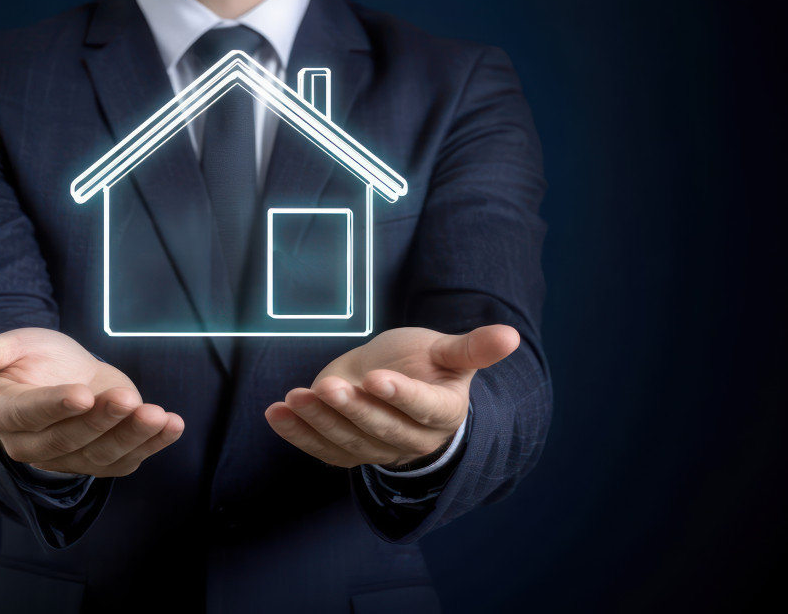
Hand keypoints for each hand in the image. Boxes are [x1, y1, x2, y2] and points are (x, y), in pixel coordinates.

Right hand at [0, 328, 184, 477]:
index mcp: (7, 414)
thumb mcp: (10, 347)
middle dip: (102, 420)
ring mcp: (70, 456)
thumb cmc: (32, 360)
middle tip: (128, 398)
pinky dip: (152, 446)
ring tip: (161, 416)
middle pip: (69, 438)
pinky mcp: (101, 458)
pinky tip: (172, 427)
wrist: (62, 376)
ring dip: (134, 436)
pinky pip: (126, 460)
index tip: (82, 394)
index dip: (55, 406)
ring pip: (101, 454)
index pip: (30, 414)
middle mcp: (35, 444)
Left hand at [264, 325, 519, 468]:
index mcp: (443, 413)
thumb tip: (511, 335)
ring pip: (348, 442)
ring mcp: (378, 449)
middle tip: (328, 387)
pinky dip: (297, 434)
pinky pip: (322, 449)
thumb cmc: (426, 363)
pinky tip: (276, 413)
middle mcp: (413, 440)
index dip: (400, 396)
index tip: (375, 378)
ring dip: (318, 421)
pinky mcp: (349, 451)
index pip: (422, 408)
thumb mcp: (447, 351)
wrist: (400, 383)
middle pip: (381, 428)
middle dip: (352, 409)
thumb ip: (473, 348)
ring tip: (295, 398)